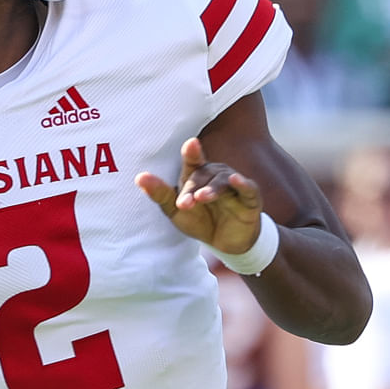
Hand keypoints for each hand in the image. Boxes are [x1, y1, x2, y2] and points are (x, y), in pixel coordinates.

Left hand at [137, 137, 266, 260]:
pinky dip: (242, 184)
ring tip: (202, 198)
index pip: (193, 161)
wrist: (226, 244)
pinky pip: (248, 188)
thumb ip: (160, 194)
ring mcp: (234, 186)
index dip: (192, 153)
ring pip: (222, 181)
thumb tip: (139, 177)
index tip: (191, 144)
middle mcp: (216, 175)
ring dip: (212, 189)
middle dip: (193, 189)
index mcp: (198, 175)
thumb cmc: (201, 221)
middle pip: (204, 175)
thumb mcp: (176, 211)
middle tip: (183, 204)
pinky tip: (236, 180)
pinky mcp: (250, 199)